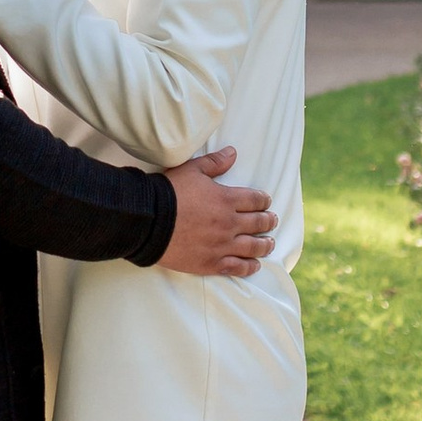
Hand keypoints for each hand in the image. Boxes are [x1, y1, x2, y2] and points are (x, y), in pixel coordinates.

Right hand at [163, 148, 276, 279]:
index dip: (264, 200)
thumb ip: (214, 163)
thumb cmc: (168, 193)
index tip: (267, 201)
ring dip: (265, 245)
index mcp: (226, 199)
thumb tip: (233, 153)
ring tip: (270, 244)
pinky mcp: (211, 263)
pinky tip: (255, 265)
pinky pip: (237, 267)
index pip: (255, 200)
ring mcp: (222, 245)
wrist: (148, 222)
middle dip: (268, 221)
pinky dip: (249, 267)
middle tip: (272, 221)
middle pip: (258, 223)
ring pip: (253, 247)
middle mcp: (229, 223)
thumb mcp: (191, 170)